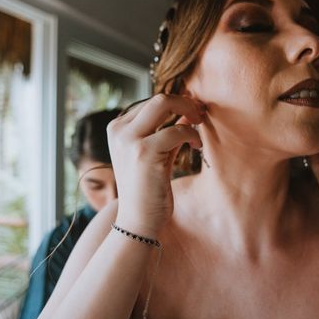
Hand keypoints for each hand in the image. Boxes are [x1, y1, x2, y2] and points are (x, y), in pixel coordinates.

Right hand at [107, 94, 204, 236]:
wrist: (138, 220)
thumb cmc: (148, 188)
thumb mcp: (156, 153)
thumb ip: (168, 131)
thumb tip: (188, 109)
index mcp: (117, 128)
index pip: (151, 102)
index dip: (176, 103)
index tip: (193, 113)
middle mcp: (119, 130)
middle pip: (158, 98)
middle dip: (185, 102)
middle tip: (201, 114)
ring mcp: (129, 139)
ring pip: (164, 104)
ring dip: (190, 113)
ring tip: (199, 131)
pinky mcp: (144, 152)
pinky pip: (177, 130)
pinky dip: (191, 135)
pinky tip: (196, 146)